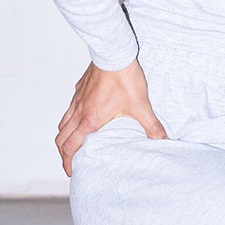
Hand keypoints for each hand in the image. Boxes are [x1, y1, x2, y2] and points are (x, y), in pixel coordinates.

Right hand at [55, 58, 166, 174]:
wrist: (114, 52)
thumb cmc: (124, 78)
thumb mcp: (141, 105)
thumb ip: (151, 126)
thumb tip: (163, 140)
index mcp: (90, 120)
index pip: (70, 147)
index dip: (67, 162)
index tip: (71, 172)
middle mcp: (79, 111)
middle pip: (61, 138)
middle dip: (63, 153)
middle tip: (70, 162)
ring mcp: (77, 99)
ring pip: (63, 122)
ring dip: (65, 136)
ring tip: (73, 143)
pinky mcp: (80, 88)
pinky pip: (70, 107)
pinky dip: (71, 117)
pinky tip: (82, 116)